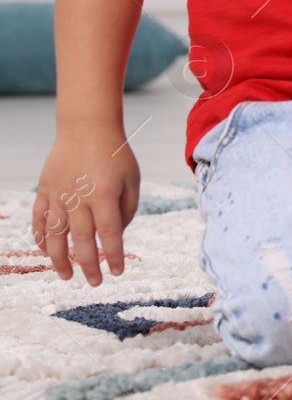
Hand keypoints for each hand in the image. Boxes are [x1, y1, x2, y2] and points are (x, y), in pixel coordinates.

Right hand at [33, 125, 140, 285]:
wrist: (87, 128)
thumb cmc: (116, 155)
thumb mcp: (132, 179)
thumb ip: (127, 209)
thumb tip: (115, 234)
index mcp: (105, 195)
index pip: (109, 234)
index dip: (113, 255)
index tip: (117, 272)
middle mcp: (79, 198)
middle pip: (81, 240)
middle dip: (89, 265)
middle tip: (94, 283)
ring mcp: (58, 195)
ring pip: (55, 235)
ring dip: (60, 259)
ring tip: (67, 275)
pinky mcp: (45, 190)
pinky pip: (40, 220)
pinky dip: (42, 238)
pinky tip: (47, 252)